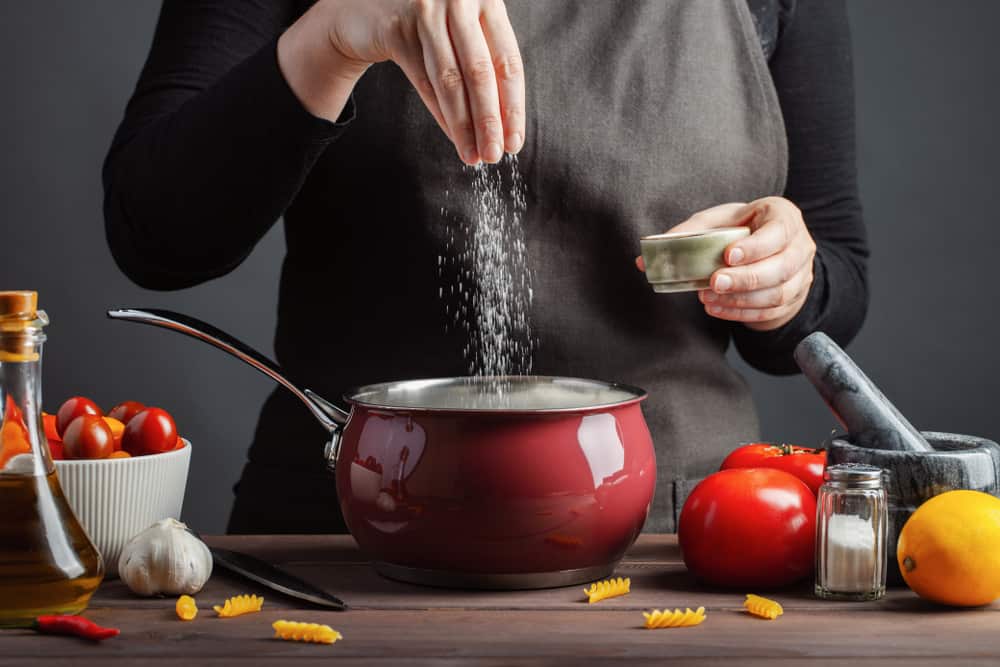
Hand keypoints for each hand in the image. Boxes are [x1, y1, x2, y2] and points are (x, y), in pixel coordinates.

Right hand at [278, 0, 524, 164]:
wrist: (372, 7)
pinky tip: (453, 136)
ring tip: (473, 154)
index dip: (513, 106)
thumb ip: (488, 63)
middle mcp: (459, 1)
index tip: (514, 140)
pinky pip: (423, 81)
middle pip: (480, 73)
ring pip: (450, 81)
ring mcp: (426, 12)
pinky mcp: (397, 29)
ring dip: (463, 125)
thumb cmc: (432, 24)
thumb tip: (507, 126)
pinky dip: (440, 113)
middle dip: (489, 121)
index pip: (507, 61)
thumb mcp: (467, 32)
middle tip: (494, 154)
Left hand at [637, 198, 815, 330]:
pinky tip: (717, 309)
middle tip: (714, 283)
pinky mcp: (794, 298)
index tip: (728, 256)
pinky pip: (772, 311)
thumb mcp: (716, 222)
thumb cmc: (740, 230)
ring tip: (709, 298)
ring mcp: (801, 275)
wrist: (767, 251)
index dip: (755, 246)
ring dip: (741, 300)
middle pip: (781, 267)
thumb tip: (644, 258)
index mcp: (783, 217)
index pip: (778, 231)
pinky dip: (742, 313)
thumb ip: (685, 235)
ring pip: (778, 293)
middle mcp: (800, 245)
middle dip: (745, 278)